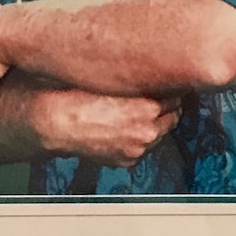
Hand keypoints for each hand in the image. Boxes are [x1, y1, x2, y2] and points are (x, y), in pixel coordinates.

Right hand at [43, 90, 181, 167]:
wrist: (59, 123)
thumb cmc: (81, 97)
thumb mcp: (116, 80)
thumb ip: (140, 81)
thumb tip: (157, 75)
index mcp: (148, 108)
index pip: (176, 97)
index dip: (171, 89)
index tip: (168, 84)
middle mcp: (147, 131)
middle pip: (174, 116)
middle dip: (168, 107)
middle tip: (160, 97)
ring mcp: (138, 148)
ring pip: (161, 134)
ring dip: (156, 123)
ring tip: (142, 112)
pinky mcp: (128, 160)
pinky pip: (144, 147)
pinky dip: (140, 138)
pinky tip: (128, 127)